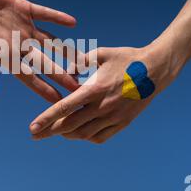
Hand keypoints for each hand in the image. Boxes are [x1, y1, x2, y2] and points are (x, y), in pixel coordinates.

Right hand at [0, 0, 78, 101]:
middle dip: (62, 75)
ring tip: (84, 60)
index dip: (44, 88)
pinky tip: (73, 22)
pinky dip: (58, 17)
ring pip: (51, 41)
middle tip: (79, 87)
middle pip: (45, 62)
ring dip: (66, 50)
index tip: (59, 101)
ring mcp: (24, 27)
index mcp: (6, 56)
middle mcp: (19, 44)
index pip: (30, 76)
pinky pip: (45, 14)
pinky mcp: (24, 9)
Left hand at [29, 45, 177, 142]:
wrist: (157, 69)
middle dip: (50, 132)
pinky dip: (87, 137)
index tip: (32, 128)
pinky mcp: (124, 122)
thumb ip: (80, 61)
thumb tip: (66, 72)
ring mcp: (114, 117)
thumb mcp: (101, 53)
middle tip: (35, 135)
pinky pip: (101, 137)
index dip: (47, 119)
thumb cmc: (127, 58)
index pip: (65, 107)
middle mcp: (103, 106)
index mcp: (95, 88)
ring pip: (84, 134)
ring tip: (56, 131)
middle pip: (70, 125)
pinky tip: (80, 132)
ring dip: (67, 134)